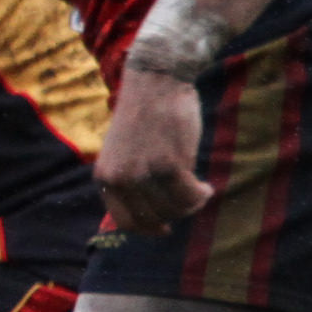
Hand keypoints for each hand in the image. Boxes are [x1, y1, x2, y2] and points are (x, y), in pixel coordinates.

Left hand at [94, 69, 213, 234]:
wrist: (154, 82)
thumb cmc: (143, 117)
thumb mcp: (123, 153)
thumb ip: (130, 180)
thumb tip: (153, 215)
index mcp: (105, 177)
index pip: (124, 221)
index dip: (147, 229)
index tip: (163, 228)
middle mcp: (120, 179)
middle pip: (154, 218)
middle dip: (175, 214)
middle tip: (190, 201)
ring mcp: (144, 173)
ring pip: (174, 209)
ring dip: (192, 204)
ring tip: (200, 190)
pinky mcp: (170, 164)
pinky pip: (190, 196)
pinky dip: (201, 195)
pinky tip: (206, 187)